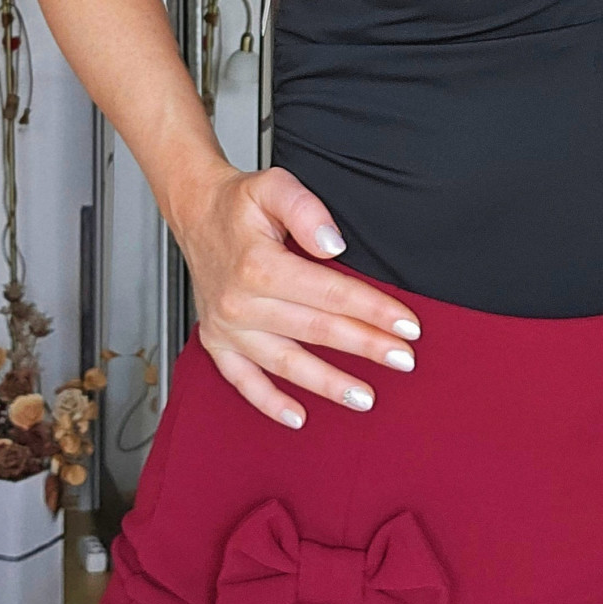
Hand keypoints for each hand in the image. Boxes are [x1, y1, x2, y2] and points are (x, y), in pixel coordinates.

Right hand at [173, 164, 423, 427]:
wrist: (196, 212)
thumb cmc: (238, 202)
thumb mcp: (274, 185)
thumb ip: (307, 210)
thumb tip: (333, 244)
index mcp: (259, 266)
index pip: (330, 293)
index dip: (372, 310)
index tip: (406, 324)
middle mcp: (241, 303)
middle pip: (316, 330)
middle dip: (366, 346)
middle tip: (404, 359)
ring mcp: (228, 328)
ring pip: (286, 364)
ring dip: (328, 384)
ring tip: (366, 397)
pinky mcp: (217, 343)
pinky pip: (243, 381)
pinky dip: (270, 403)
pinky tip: (299, 417)